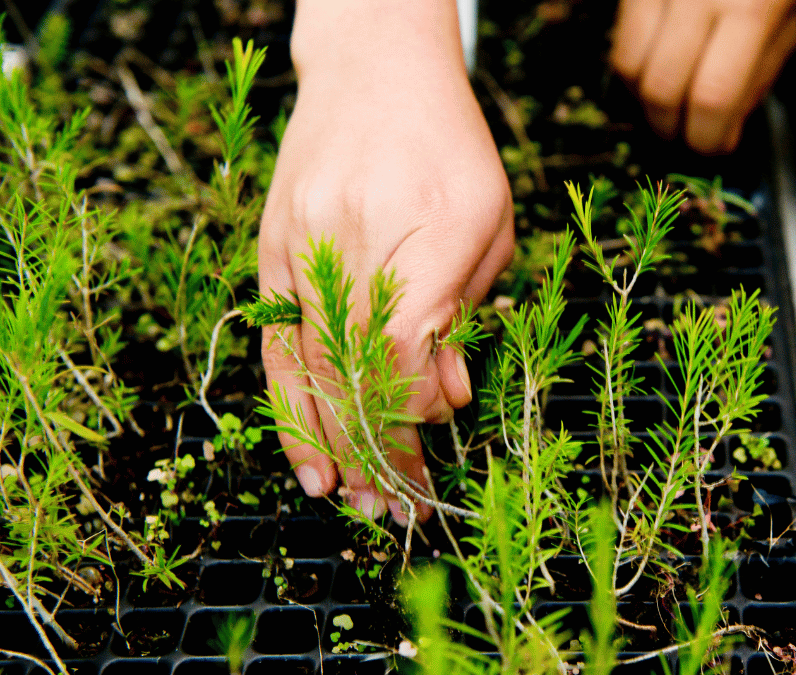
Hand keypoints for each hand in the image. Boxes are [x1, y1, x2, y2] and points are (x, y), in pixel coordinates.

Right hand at [259, 0, 513, 523]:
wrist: (374, 74)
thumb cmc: (450, 151)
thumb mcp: (490, 223)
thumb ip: (466, 310)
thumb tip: (446, 398)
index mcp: (429, 227)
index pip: (408, 349)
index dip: (414, 420)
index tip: (427, 468)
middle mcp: (356, 236)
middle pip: (356, 368)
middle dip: (375, 450)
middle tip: (390, 511)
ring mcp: (303, 242)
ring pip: (308, 362)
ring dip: (326, 440)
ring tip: (344, 499)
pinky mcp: (271, 249)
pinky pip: (277, 340)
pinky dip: (288, 401)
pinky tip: (303, 450)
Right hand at [610, 0, 795, 153]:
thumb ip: (765, 66)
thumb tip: (728, 124)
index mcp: (752, 8)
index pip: (714, 99)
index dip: (710, 140)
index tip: (719, 147)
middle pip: (660, 90)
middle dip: (672, 130)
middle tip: (691, 136)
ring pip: (626, 65)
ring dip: (645, 100)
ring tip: (672, 104)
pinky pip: (620, 34)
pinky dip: (635, 63)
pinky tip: (661, 64)